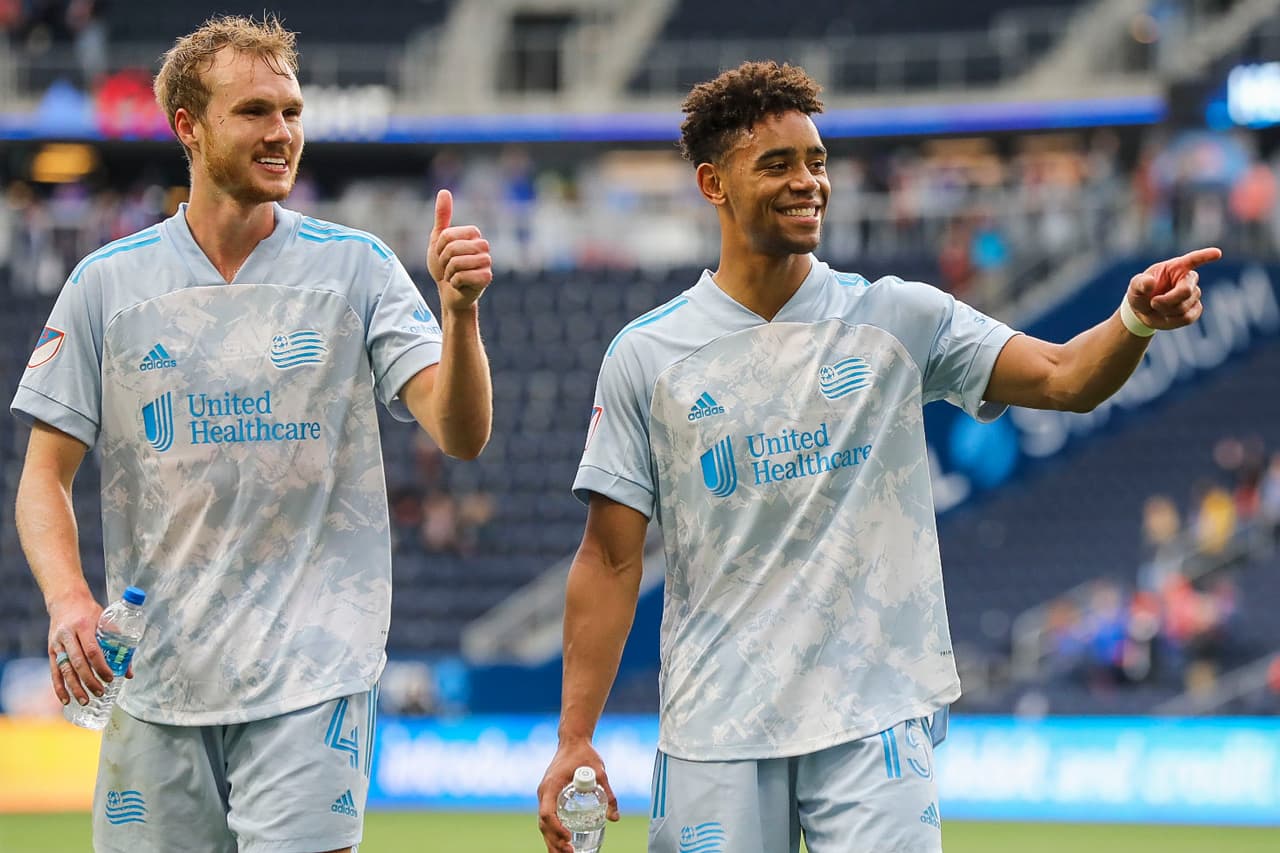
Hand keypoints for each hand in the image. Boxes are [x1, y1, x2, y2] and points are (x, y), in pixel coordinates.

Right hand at [47, 594, 113, 706]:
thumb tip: (129, 672)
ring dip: (75, 687)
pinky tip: (66, 700)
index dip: (101, 666)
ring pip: (65, 669)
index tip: (111, 678)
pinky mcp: (51, 650)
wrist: (66, 600)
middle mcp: (68, 635)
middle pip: (78, 662)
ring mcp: (57, 644)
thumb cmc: (91, 612)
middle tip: (100, 693)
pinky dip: (59, 687)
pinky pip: (54, 671)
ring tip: (85, 701)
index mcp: (84, 626)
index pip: (92, 650)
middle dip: (89, 680)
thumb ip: (118, 643)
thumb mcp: (106, 621)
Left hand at [426, 189, 491, 312]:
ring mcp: (487, 262)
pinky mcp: (487, 278)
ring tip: (453, 276)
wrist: (449, 293)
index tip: (443, 255)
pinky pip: (462, 276)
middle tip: (448, 268)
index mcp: (474, 235)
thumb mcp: (438, 240)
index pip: (448, 235)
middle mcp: (484, 246)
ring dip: (449, 273)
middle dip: (444, 261)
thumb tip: (444, 191)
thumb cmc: (444, 267)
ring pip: (458, 263)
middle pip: (453, 248)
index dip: (440, 247)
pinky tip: (460, 285)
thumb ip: (442, 216)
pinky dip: (455, 283)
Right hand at [537, 740, 619, 852]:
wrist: (572, 741)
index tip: (568, 837)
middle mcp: (544, 793)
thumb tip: (615, 818)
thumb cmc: (584, 754)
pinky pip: (547, 818)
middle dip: (554, 841)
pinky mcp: (549, 797)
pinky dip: (553, 833)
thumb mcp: (599, 771)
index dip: (556, 828)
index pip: (547, 812)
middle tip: (570, 852)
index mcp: (551, 785)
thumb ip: (608, 793)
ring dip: (552, 841)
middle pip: (543, 824)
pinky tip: (562, 844)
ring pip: (543, 824)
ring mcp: (545, 796)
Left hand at [1126, 247, 1221, 330]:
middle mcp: (1188, 279)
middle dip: (1168, 300)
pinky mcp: (1195, 309)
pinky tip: (1166, 316)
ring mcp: (1194, 294)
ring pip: (1185, 307)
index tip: (1217, 253)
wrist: (1143, 311)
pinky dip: (1173, 320)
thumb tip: (1149, 282)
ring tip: (1157, 307)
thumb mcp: (1135, 287)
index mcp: (1176, 267)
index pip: (1193, 260)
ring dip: (1167, 311)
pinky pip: (1188, 317)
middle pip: (1186, 291)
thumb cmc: (1141, 293)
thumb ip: (1139, 283)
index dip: (1205, 256)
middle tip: (1153, 302)